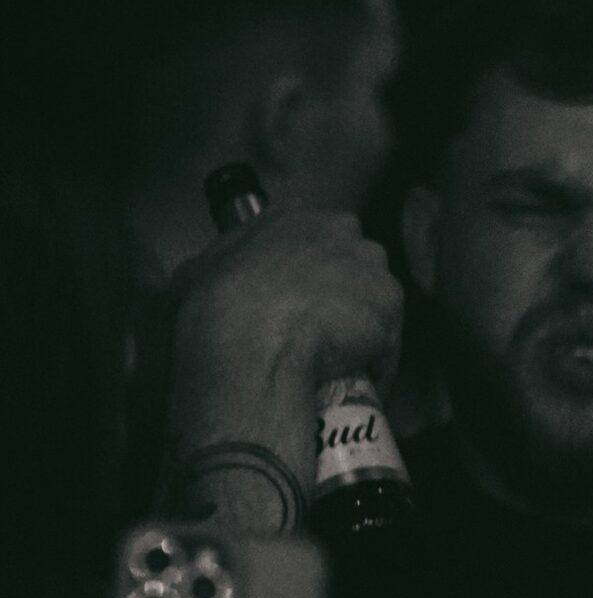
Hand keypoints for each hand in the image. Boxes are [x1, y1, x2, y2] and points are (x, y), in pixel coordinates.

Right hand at [170, 208, 402, 398]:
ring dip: (363, 333)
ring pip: (375, 304)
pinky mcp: (389, 303)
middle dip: (346, 300)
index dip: (318, 277)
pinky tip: (354, 383)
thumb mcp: (199, 270)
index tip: (309, 304)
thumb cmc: (219, 307)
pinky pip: (388, 342)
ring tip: (340, 366)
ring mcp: (369, 264)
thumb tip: (211, 278)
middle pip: (356, 268)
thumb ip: (218, 264)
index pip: (321, 240)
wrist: (250, 341)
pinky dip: (376, 365)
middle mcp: (339, 229)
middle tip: (326, 336)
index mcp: (294, 215)